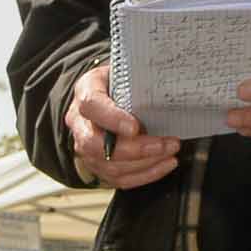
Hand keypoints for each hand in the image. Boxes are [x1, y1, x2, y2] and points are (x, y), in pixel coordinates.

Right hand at [65, 63, 180, 188]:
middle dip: (135, 150)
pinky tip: (163, 165)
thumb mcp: (125, 71)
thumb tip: (170, 84)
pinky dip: (145, 175)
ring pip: (110, 166)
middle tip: (165, 145)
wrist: (107, 97)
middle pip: (96, 146)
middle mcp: (80, 124)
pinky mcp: (98, 167)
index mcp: (85, 92)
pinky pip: (119, 179)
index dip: (112, 119)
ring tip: (170, 152)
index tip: (135, 127)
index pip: (92, 106)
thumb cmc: (119, 83)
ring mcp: (86, 149)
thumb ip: (138, 80)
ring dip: (145, 163)